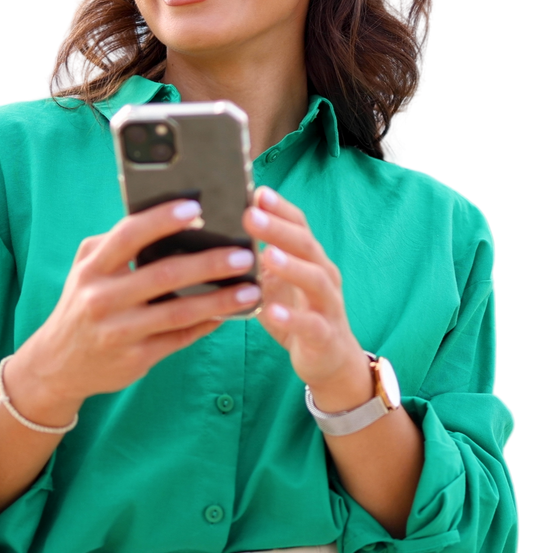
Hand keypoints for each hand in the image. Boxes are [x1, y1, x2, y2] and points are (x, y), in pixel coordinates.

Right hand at [12, 200, 263, 422]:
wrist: (57, 365)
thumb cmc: (83, 305)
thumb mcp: (87, 270)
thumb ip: (118, 245)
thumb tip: (173, 224)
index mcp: (92, 269)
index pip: (128, 236)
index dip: (162, 220)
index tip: (196, 208)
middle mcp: (102, 300)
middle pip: (164, 275)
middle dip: (209, 263)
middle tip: (243, 254)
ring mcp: (119, 333)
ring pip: (179, 312)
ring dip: (219, 300)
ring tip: (250, 289)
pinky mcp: (135, 359)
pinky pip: (179, 338)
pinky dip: (207, 325)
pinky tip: (229, 314)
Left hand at [243, 187, 370, 407]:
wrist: (332, 361)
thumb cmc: (299, 314)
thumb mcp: (278, 283)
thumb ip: (259, 260)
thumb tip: (221, 235)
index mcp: (311, 259)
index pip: (299, 225)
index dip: (280, 208)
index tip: (256, 191)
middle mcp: (324, 276)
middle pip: (306, 245)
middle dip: (279, 228)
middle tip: (250, 215)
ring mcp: (328, 305)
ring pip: (316, 279)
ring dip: (291, 266)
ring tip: (266, 255)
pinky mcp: (325, 336)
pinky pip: (311, 324)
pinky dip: (291, 317)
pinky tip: (272, 311)